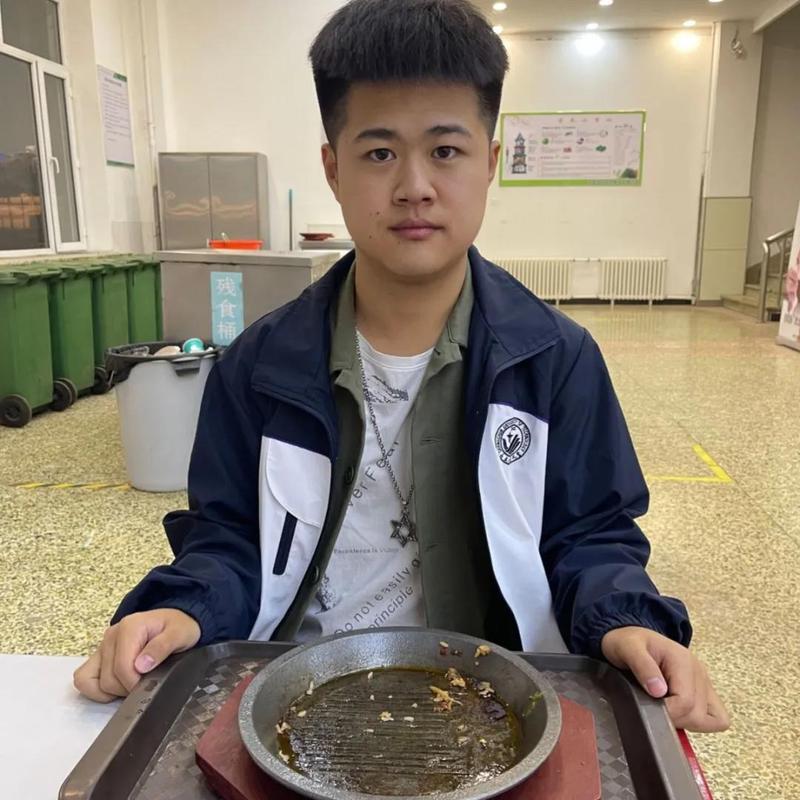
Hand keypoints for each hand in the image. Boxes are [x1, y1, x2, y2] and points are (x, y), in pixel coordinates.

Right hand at [73, 609, 200, 702]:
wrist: (175, 621)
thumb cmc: (178, 627)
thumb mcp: (179, 634)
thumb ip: (162, 647)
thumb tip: (141, 666)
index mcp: (130, 627)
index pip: (122, 667)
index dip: (135, 683)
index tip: (151, 684)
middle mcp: (111, 635)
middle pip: (108, 678)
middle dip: (127, 688)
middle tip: (146, 682)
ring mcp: (102, 646)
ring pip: (92, 681)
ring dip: (113, 690)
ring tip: (134, 682)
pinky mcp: (98, 655)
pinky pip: (84, 678)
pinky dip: (96, 689)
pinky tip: (117, 687)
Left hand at [601, 626, 729, 732]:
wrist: (631, 636)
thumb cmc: (629, 642)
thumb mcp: (628, 648)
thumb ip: (642, 666)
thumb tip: (658, 691)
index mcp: (683, 660)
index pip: (685, 702)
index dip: (667, 712)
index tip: (648, 709)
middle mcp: (699, 671)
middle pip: (698, 715)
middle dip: (675, 719)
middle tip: (654, 709)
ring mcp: (704, 682)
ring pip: (713, 720)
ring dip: (688, 722)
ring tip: (666, 710)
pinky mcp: (705, 691)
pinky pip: (717, 718)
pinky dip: (701, 722)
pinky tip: (680, 713)